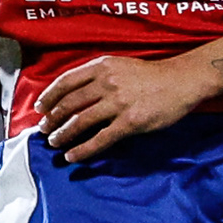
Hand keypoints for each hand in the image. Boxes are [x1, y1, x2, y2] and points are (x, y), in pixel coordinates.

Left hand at [37, 54, 207, 163]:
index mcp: (102, 66)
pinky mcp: (130, 122)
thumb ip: (98, 76)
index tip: (40, 108)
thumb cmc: (152, 75)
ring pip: (81, 121)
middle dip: (52, 119)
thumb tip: (73, 94)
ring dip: (63, 134)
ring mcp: (118, 103)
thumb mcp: (120, 65)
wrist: (183, 81)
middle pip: (69, 103)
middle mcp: (107, 83)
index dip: (49, 97)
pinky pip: (101, 139)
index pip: (66, 82)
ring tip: (55, 143)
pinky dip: (83, 149)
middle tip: (44, 130)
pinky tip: (73, 156)